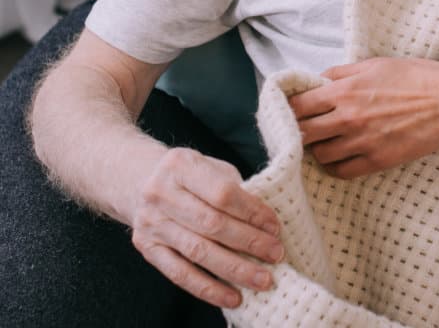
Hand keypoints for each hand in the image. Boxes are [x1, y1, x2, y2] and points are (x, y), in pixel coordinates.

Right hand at [130, 148, 283, 309]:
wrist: (137, 180)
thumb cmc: (188, 173)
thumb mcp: (209, 165)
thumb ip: (233, 188)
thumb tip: (264, 222)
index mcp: (181, 166)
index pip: (222, 193)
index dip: (252, 212)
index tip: (275, 226)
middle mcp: (161, 194)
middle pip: (212, 224)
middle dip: (249, 242)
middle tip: (276, 254)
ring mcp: (152, 223)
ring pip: (198, 252)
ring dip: (234, 269)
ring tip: (263, 279)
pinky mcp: (147, 249)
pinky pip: (179, 274)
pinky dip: (208, 289)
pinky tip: (233, 297)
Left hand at [289, 57, 438, 178]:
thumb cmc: (416, 76)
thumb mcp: (375, 64)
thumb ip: (341, 73)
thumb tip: (317, 81)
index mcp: (345, 90)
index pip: (298, 105)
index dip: (288, 108)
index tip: (288, 109)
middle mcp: (348, 118)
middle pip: (302, 132)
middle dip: (297, 130)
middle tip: (300, 128)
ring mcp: (362, 142)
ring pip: (319, 155)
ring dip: (316, 148)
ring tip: (323, 141)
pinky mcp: (377, 161)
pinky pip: (341, 171)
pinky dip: (334, 166)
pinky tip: (339, 156)